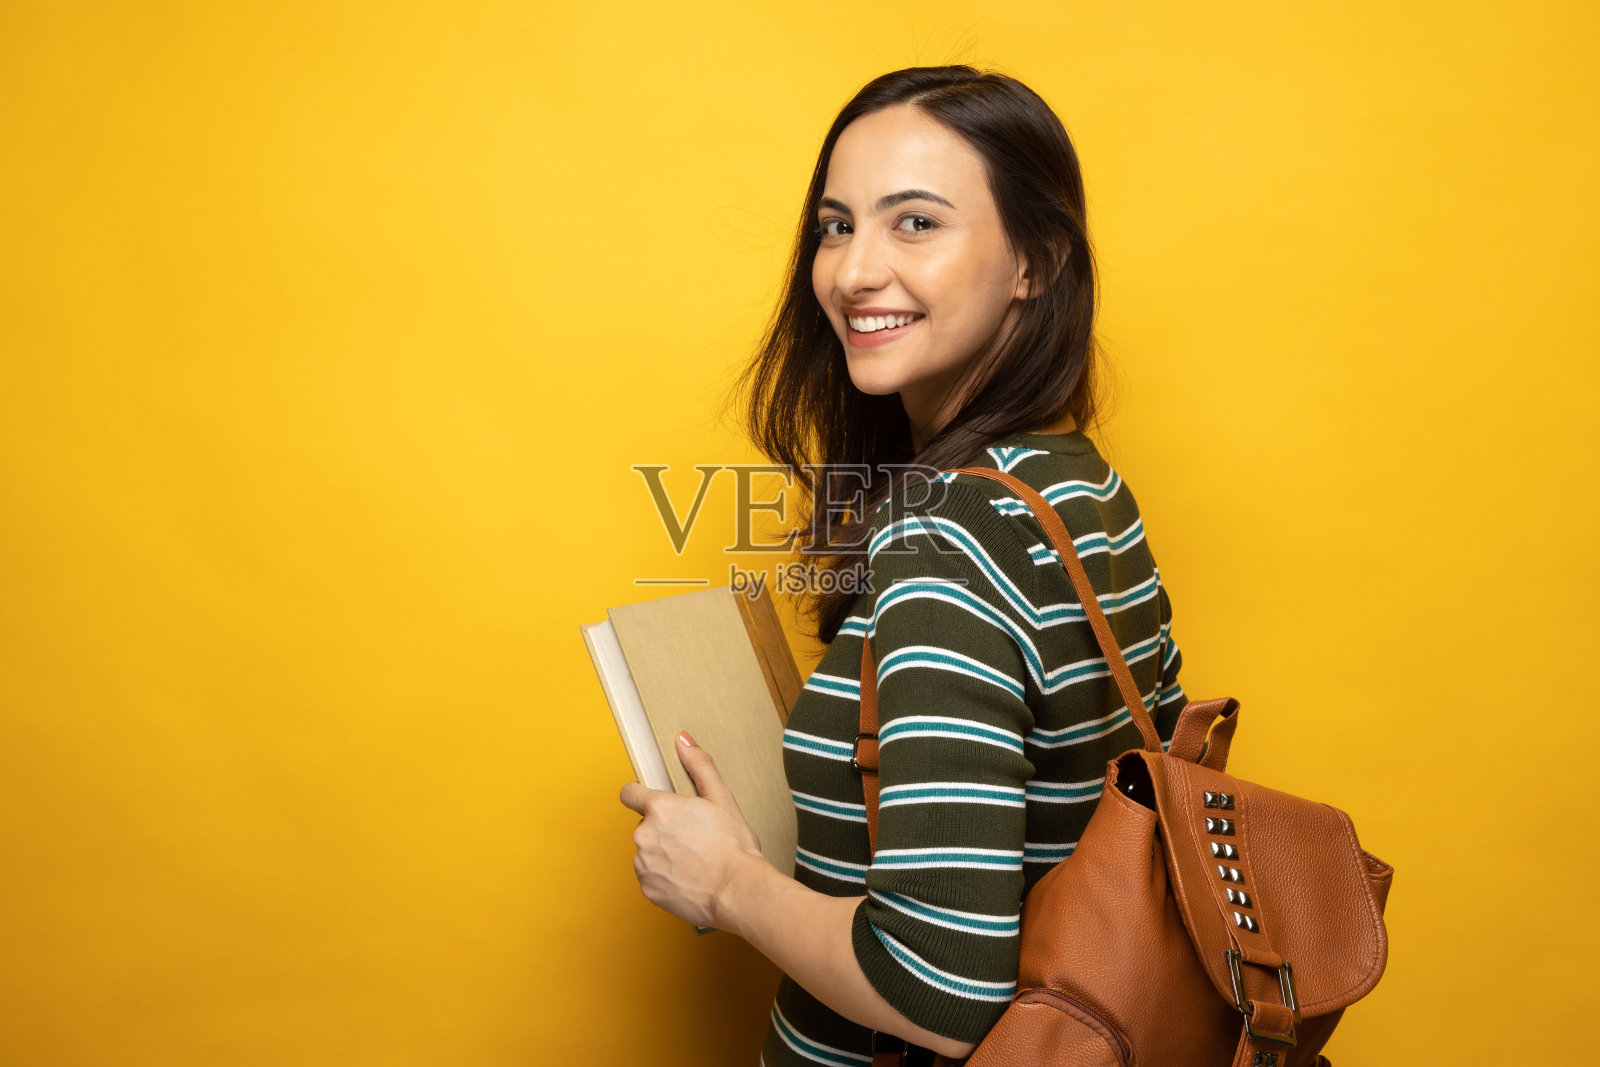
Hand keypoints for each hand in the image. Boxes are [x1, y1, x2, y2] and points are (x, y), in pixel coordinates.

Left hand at [619, 731, 768, 928]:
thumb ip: (699, 765)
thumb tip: (683, 740)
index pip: (629, 793)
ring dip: (663, 854)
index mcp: (660, 809)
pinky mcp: (648, 889)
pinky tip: (689, 877)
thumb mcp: (721, 798)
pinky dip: (665, 877)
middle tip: (692, 837)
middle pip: (645, 825)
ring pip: (647, 852)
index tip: (651, 802)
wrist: (738, 891)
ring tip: (693, 860)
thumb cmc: (732, 846)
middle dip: (663, 829)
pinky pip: (651, 878)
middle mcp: (645, 835)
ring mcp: (644, 865)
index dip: (640, 795)